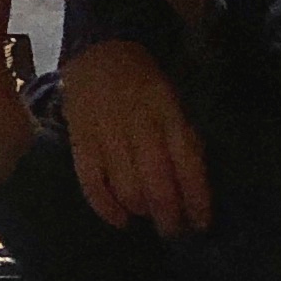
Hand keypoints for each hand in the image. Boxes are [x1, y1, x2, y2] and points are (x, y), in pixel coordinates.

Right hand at [58, 39, 210, 235]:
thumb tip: (194, 187)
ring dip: (141, 211)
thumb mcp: (172, 100)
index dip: (196, 198)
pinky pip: (92, 184)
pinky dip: (107, 209)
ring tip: (148, 216)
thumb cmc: (143, 82)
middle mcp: (137, 123)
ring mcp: (105, 132)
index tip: (201, 223)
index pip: (187, 162)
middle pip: (157, 183)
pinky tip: (121, 219)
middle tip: (173, 230)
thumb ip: (182, 138)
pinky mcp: (79, 140)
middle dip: (169, 216)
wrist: (97, 50)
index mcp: (166, 110)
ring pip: (127, 188)